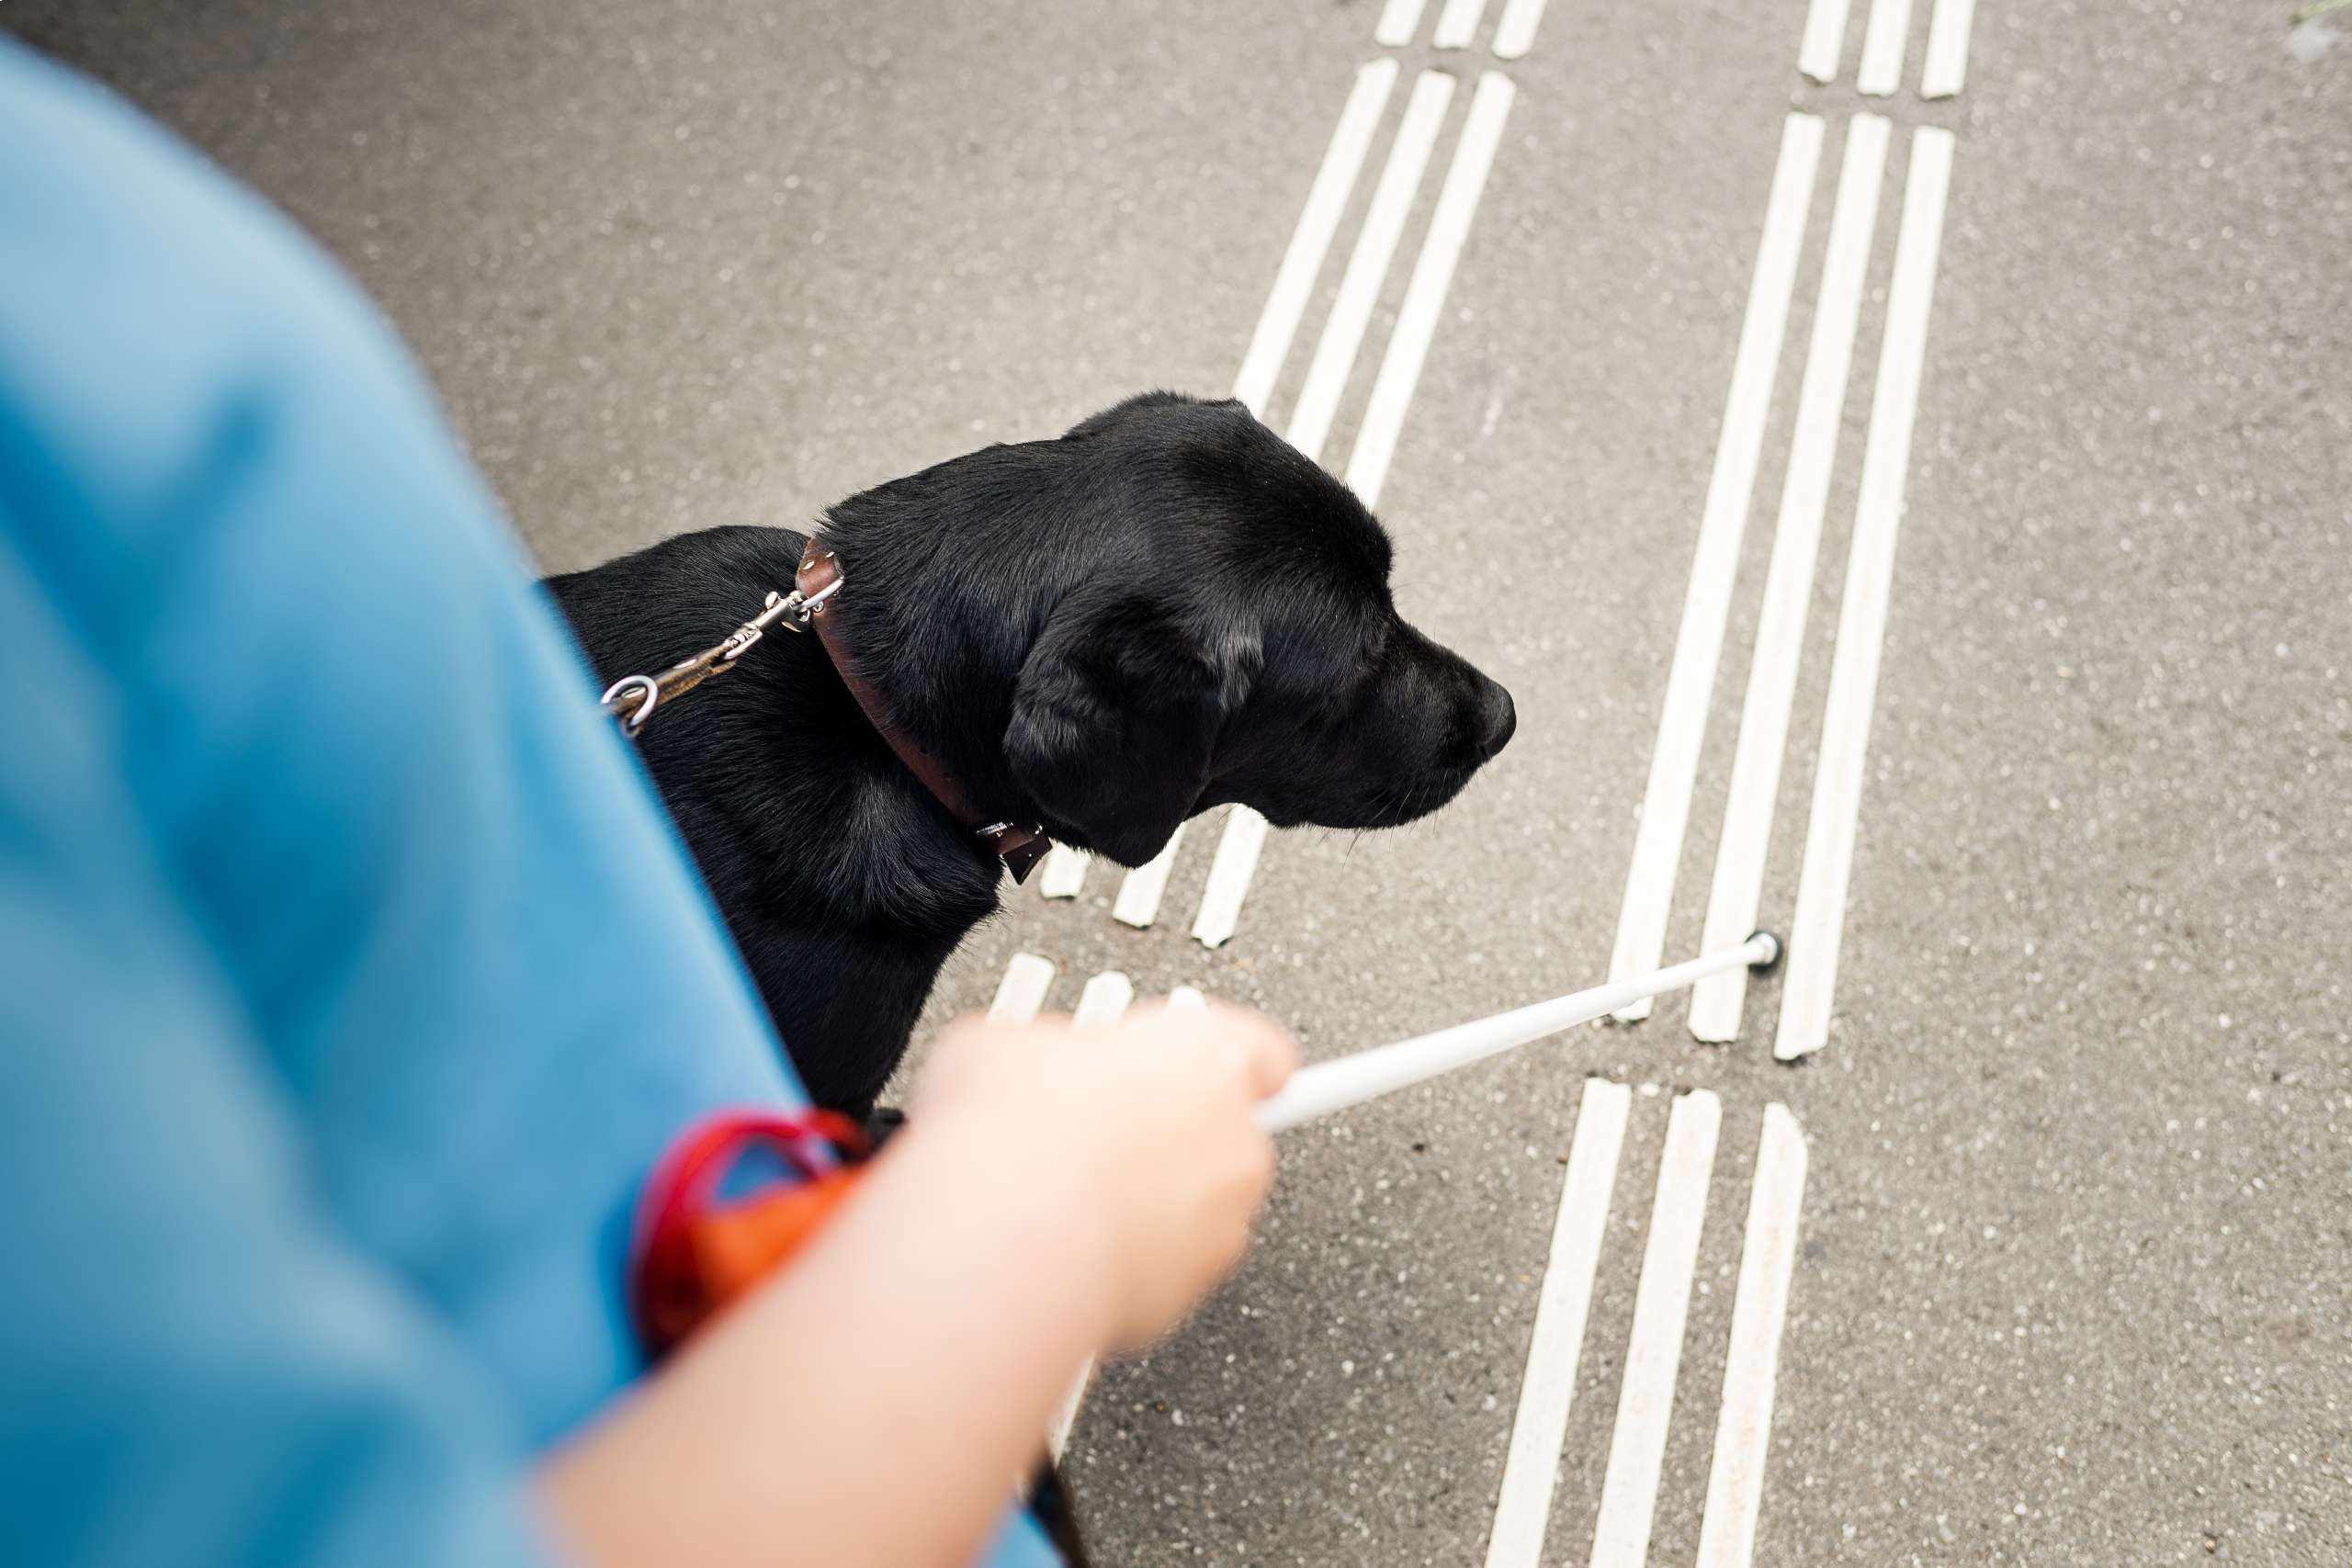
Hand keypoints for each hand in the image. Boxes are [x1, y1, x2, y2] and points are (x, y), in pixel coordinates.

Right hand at [912, 1000, 1296, 1351]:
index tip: (1200, 1072)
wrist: (1014, 1225)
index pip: (1263, 1052)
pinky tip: (1070, 1245)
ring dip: (1150, 1205)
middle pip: (1227, 1135)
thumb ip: (1047, 1054)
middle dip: (1170, 1141)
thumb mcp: (1008, 1046)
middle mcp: (1236, 1136)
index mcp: (1210, 1052)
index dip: (1230, 1065)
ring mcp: (1222, 1220)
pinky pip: (1168, 1270)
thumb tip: (1019, 1065)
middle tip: (1101, 1137)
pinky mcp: (1192, 1288)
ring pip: (1199, 1210)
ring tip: (1073, 1199)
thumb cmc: (1022, 1124)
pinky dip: (1130, 1262)